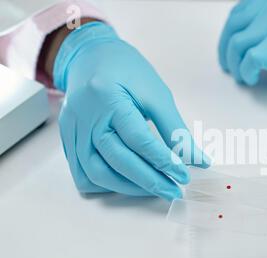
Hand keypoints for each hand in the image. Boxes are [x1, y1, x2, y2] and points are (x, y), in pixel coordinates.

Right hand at [54, 22, 208, 199]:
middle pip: (117, 160)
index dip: (164, 162)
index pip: (138, 140)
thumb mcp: (156, 94)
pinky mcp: (68, 140)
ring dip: (128, 188)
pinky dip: (106, 185)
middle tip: (174, 191)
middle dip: (149, 181)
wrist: (92, 57)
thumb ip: (175, 130)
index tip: (184, 177)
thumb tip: (198, 161)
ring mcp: (72, 130)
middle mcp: (84, 117)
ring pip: (97, 173)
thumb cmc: (127, 71)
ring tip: (154, 190)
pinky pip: (82, 174)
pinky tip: (127, 185)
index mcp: (107, 97)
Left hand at [219, 0, 266, 88]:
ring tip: (243, 77)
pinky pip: (251, 60)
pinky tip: (253, 79)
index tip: (228, 52)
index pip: (239, 11)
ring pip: (238, 45)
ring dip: (235, 65)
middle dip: (225, 51)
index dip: (227, 35)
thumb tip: (243, 38)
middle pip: (234, 28)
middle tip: (229, 68)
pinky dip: (246, 73)